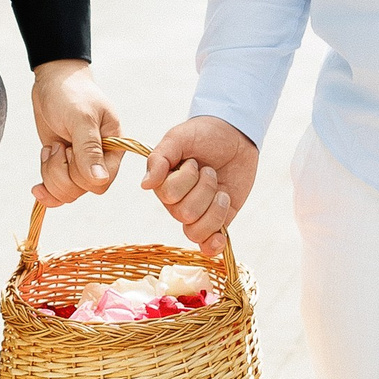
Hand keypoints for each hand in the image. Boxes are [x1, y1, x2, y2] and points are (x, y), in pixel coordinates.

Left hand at [31, 60, 122, 205]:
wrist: (53, 82)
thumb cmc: (72, 94)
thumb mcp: (81, 118)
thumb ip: (89, 149)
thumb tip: (99, 180)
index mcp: (114, 148)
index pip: (102, 182)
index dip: (80, 174)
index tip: (70, 149)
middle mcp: (100, 160)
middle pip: (81, 190)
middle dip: (61, 172)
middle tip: (58, 145)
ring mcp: (80, 164)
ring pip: (67, 192)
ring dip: (51, 174)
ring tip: (50, 148)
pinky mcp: (63, 165)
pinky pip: (57, 191)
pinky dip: (46, 191)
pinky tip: (37, 188)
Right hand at [144, 115, 259, 247]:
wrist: (234, 134)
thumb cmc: (202, 134)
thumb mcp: (178, 138)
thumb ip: (159, 159)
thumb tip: (145, 185)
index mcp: (164, 184)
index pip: (170, 195)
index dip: (186, 178)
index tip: (193, 161)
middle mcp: (177, 202)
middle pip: (185, 213)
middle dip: (205, 188)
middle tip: (209, 170)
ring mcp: (198, 214)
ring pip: (197, 230)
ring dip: (215, 208)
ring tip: (221, 190)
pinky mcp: (218, 221)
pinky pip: (208, 244)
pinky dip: (213, 244)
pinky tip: (220, 238)